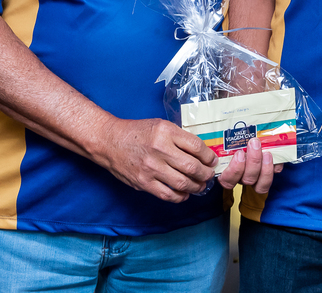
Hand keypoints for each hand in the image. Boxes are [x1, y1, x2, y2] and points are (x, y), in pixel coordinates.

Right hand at [94, 117, 218, 203]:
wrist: (109, 142)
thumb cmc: (136, 132)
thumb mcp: (160, 125)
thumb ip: (179, 138)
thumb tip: (200, 153)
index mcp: (166, 132)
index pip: (196, 147)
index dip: (209, 156)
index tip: (212, 160)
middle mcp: (160, 150)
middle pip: (192, 167)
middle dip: (206, 174)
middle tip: (209, 175)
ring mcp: (151, 168)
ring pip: (183, 183)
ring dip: (196, 187)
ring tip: (200, 185)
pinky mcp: (143, 182)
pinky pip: (167, 195)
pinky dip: (180, 196)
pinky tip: (185, 193)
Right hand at [217, 137, 281, 194]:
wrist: (254, 133)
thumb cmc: (236, 135)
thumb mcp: (229, 137)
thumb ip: (221, 140)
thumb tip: (212, 135)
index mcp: (229, 170)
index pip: (227, 181)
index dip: (233, 171)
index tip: (239, 153)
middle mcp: (243, 176)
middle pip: (247, 179)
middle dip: (253, 162)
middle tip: (254, 144)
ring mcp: (257, 177)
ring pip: (261, 184)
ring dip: (265, 168)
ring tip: (267, 153)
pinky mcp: (270, 172)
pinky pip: (275, 175)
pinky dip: (277, 166)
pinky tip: (276, 155)